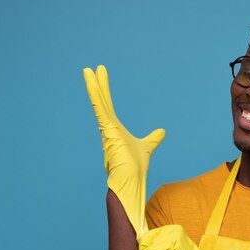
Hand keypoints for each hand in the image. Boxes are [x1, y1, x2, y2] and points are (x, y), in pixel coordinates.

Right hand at [83, 65, 164, 236]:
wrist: (131, 180)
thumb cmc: (135, 167)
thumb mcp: (147, 146)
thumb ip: (152, 139)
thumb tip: (162, 132)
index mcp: (114, 129)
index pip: (108, 106)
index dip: (104, 91)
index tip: (101, 76)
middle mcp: (108, 127)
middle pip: (102, 101)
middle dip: (98, 85)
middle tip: (93, 68)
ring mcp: (106, 129)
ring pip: (99, 103)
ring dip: (93, 86)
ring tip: (87, 70)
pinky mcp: (108, 130)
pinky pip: (100, 109)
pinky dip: (95, 96)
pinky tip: (91, 83)